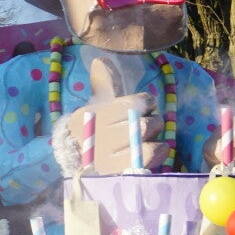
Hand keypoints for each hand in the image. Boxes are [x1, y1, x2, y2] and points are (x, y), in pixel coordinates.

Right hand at [60, 54, 170, 172]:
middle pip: (143, 125)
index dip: (146, 102)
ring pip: (146, 146)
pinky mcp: (118, 174)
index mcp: (94, 114)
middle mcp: (101, 136)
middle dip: (153, 122)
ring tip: (154, 138)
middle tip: (151, 123)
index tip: (146, 104)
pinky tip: (158, 149)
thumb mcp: (96, 105)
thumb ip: (104, 84)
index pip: (132, 104)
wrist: (76, 161)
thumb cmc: (93, 128)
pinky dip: (157, 153)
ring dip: (157, 140)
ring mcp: (109, 159)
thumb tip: (100, 60)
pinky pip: (146, 163)